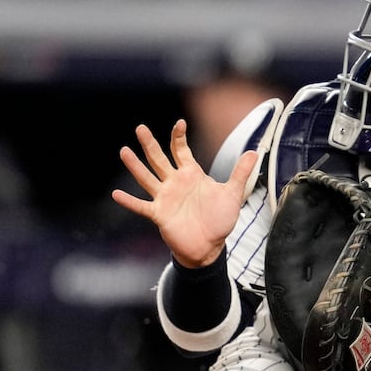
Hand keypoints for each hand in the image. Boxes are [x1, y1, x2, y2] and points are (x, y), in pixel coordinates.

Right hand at [112, 119, 256, 267]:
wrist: (210, 247)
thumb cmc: (220, 220)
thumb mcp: (232, 193)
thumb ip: (240, 172)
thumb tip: (255, 151)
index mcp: (191, 175)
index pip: (181, 151)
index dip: (179, 137)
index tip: (180, 123)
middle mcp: (175, 183)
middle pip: (159, 159)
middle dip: (150, 144)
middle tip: (140, 128)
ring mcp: (165, 198)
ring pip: (147, 178)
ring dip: (135, 166)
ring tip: (124, 151)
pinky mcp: (160, 214)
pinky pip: (142, 206)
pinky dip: (129, 201)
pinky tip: (116, 194)